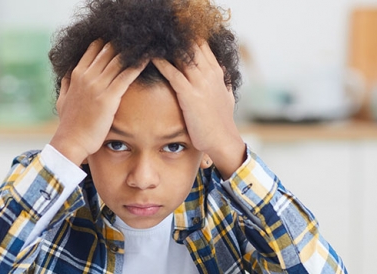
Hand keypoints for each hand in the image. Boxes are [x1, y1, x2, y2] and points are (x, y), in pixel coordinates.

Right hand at [50, 40, 147, 165]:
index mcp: (77, 74)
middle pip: (109, 50)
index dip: (109, 41)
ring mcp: (97, 86)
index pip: (95, 48)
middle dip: (125, 43)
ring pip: (119, 60)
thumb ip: (66, 84)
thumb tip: (67, 75)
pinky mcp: (108, 97)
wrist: (71, 141)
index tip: (123, 39)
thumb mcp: (62, 100)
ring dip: (135, 50)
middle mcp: (87, 76)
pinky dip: (138, 65)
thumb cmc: (69, 124)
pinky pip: (126, 75)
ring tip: (148, 43)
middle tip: (141, 38)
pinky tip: (149, 58)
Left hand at [152, 42, 245, 177]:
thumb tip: (224, 74)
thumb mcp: (227, 97)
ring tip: (148, 38)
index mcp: (217, 71)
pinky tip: (149, 56)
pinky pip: (173, 72)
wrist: (223, 140)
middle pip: (191, 44)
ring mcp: (200, 82)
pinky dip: (160, 62)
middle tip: (156, 30)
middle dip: (174, 36)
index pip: (202, 44)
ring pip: (182, 54)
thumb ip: (224, 83)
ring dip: (165, 45)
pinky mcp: (189, 94)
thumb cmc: (222, 122)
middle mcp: (209, 72)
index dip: (187, 36)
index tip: (172, 31)